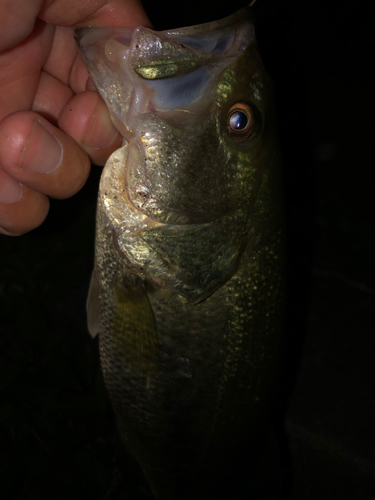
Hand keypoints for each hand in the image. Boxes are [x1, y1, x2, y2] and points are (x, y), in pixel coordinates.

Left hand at [0, 0, 149, 234]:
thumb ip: (111, 11)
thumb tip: (147, 57)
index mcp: (58, 45)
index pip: (118, 90)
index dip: (124, 109)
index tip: (109, 111)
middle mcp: (40, 94)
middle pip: (98, 143)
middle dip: (89, 143)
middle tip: (63, 125)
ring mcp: (13, 136)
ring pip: (62, 181)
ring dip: (52, 174)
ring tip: (12, 143)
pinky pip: (19, 209)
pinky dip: (17, 209)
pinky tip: (3, 184)